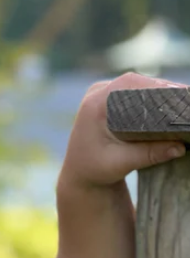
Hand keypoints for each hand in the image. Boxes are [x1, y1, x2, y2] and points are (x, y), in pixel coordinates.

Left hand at [59, 71, 186, 191]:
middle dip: (164, 90)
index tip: (180, 95)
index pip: (131, 85)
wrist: (79, 175)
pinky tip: (172, 104)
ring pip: (139, 85)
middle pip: (138, 82)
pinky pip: (136, 92)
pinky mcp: (111, 100)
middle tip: (188, 99)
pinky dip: (154, 97)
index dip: (158, 87)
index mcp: (95, 104)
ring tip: (184, 101)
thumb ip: (149, 154)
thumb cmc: (94, 171)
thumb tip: (181, 147)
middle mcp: (98, 93)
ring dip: (161, 92)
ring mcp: (104, 93)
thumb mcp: (120, 164)